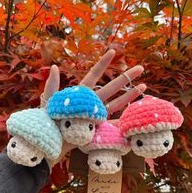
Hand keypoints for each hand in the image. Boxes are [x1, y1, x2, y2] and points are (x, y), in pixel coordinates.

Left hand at [40, 49, 146, 165]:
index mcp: (81, 94)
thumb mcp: (49, 101)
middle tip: (140, 68)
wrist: (50, 140)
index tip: (112, 52)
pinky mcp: (98, 129)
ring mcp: (96, 115)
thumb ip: (52, 85)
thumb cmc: (47, 120)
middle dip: (125, 77)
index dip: (103, 64)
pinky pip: (114, 124)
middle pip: (111, 87)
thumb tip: (54, 67)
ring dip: (130, 95)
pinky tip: (134, 114)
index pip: (94, 75)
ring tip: (144, 87)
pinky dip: (124, 120)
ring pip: (117, 103)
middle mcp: (92, 103)